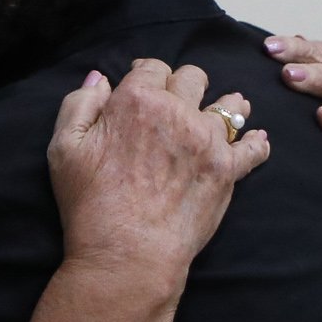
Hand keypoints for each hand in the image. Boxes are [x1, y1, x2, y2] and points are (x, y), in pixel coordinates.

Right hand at [48, 58, 272, 281]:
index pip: (152, 67)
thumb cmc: (90, 204)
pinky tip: (257, 139)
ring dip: (226, 104)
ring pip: (228, 106)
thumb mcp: (63, 147)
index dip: (148, 72)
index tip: (146, 82)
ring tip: (230, 106)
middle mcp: (177, 112)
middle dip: (185, 83)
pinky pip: (252, 148)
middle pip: (192, 78)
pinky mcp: (227, 171)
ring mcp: (207, 141)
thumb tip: (100, 79)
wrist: (128, 253)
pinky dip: (256, 142)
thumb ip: (80, 104)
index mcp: (137, 100)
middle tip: (181, 98)